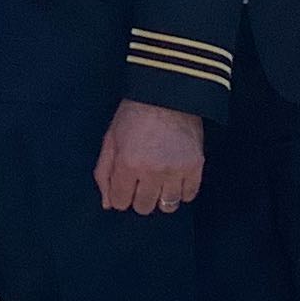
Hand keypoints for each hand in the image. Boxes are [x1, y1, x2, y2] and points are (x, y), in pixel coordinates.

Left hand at [95, 100, 206, 214]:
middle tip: (142, 180)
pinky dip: (182, 191)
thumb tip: (107, 203)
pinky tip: (175, 178)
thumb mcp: (111, 139)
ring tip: (160, 180)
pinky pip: (189, 195)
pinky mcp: (195, 166)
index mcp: (127, 163)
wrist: (168, 92)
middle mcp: (152, 171)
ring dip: (161, 196)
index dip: (120, 194)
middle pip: (143, 207)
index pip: (119, 202)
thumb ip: (104, 173)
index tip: (124, 184)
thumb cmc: (134, 114)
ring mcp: (176, 170)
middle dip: (139, 197)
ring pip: (167, 205)